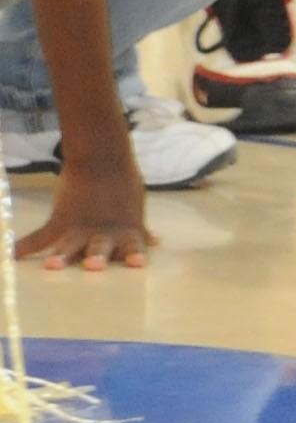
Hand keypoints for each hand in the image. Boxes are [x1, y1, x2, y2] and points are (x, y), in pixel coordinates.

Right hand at [16, 170, 152, 269]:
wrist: (101, 158)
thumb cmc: (123, 183)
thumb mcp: (135, 208)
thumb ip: (139, 228)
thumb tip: (155, 241)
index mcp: (126, 228)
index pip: (131, 247)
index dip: (135, 255)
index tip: (137, 264)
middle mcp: (103, 231)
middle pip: (101, 247)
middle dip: (97, 256)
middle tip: (93, 265)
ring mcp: (81, 226)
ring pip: (70, 244)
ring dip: (62, 255)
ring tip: (53, 265)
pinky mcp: (61, 219)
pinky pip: (41, 236)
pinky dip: (26, 246)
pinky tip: (13, 255)